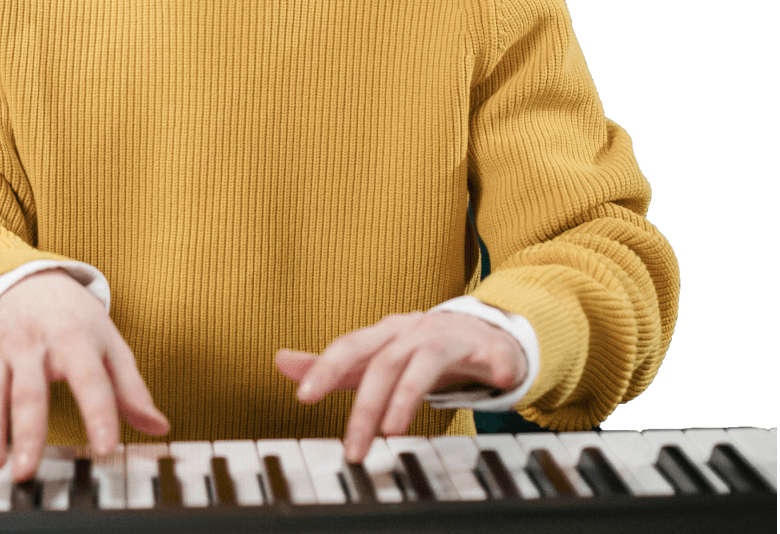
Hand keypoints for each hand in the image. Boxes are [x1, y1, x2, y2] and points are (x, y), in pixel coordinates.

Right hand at [0, 270, 169, 479]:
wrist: (31, 278)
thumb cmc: (76, 320)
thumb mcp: (109, 344)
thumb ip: (131, 388)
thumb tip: (159, 426)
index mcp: (75, 338)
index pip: (90, 378)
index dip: (99, 413)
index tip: (105, 448)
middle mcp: (34, 342)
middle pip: (30, 390)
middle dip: (27, 432)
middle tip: (26, 470)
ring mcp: (0, 347)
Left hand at [275, 311, 527, 462]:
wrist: (477, 331)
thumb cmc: (419, 348)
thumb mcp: (373, 355)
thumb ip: (330, 364)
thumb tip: (281, 361)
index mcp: (385, 334)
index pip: (350, 348)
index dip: (326, 369)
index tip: (304, 396)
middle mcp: (414, 332)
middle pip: (383, 363)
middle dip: (365, 406)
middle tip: (354, 447)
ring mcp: (451, 338)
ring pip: (425, 363)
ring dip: (408, 396)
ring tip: (394, 431)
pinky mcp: (489, 348)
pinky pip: (495, 354)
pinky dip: (496, 365)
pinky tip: (498, 379)